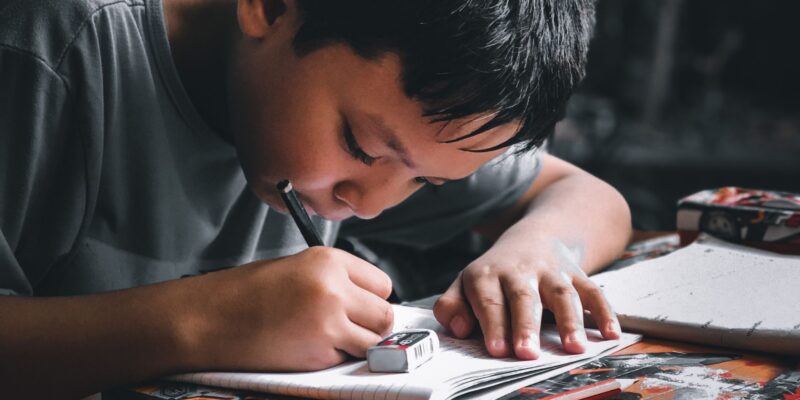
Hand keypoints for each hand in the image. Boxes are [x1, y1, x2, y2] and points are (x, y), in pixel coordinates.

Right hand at [179, 246, 393, 371]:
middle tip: (346, 326)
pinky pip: (347, 358)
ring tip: (327, 337)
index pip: (382, 284)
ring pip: (374, 341)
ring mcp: (329, 321)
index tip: (359, 305)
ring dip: (357, 344)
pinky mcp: (319, 351)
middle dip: (370, 324)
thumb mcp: (298, 269)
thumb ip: (337, 281)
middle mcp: (334, 287)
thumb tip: (372, 303)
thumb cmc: (247, 294)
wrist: (210, 319)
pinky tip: (308, 346)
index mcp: (329, 260)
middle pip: (384, 314)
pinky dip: (335, 358)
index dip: (370, 298)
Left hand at [432, 239, 618, 359]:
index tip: (497, 349)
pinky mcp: (577, 275)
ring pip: (562, 294)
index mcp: (487, 275)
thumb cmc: (494, 275)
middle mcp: (520, 271)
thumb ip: (451, 306)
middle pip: (524, 297)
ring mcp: (552, 272)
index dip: (493, 324)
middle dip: (525, 326)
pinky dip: (604, 311)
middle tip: (526, 354)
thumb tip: (457, 328)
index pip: (489, 301)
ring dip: (569, 321)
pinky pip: (593, 291)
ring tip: (574, 349)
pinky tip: (610, 334)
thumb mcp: (464, 284)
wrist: (533, 238)